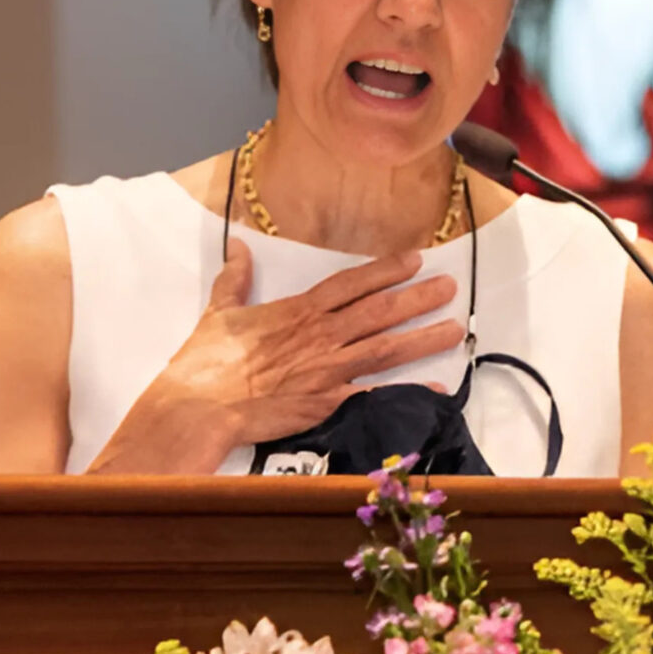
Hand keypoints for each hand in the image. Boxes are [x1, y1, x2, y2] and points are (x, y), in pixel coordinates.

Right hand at [88, 238, 462, 472]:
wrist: (198, 406)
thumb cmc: (206, 361)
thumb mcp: (219, 310)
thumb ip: (235, 279)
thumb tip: (239, 248)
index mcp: (298, 311)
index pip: (350, 283)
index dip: (384, 270)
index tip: (415, 258)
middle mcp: (321, 335)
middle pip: (378, 311)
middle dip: (417, 297)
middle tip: (449, 287)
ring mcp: (327, 370)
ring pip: (385, 348)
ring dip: (422, 338)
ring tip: (454, 328)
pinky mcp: (326, 404)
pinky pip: (375, 395)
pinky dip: (406, 392)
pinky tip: (435, 388)